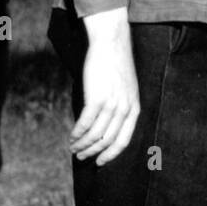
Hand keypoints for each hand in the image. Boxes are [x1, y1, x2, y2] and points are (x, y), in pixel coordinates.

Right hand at [72, 8, 139, 164]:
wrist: (112, 43)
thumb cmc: (116, 65)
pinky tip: (71, 136)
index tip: (100, 162)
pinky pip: (85, 123)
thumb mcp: (126, 89)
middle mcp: (125, 109)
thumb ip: (120, 106)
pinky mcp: (97, 98)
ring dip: (82, 144)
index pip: (124, 140)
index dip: (111, 154)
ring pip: (95, 135)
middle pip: (107, 140)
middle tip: (81, 156)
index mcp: (134, 108)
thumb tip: (106, 125)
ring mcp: (112, 104)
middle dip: (93, 152)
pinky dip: (77, 133)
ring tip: (73, 148)